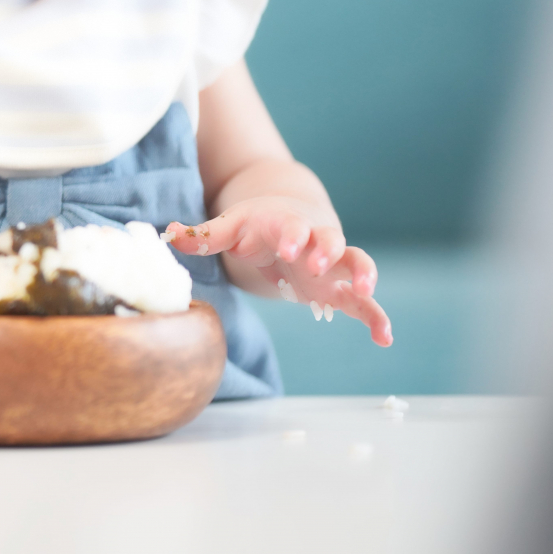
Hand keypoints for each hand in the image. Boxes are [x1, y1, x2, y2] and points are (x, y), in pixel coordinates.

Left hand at [167, 198, 391, 345]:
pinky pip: (364, 303)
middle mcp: (315, 241)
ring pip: (357, 263)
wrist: (291, 215)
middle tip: (317, 263)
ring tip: (367, 290)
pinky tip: (385, 339)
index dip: (291, 234)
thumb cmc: (257, 224)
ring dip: (364, 275)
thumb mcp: (230, 227)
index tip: (287, 246)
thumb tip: (167, 235)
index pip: (291, 225)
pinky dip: (377, 317)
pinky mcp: (341, 289)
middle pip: (330, 239)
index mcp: (285, 223)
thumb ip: (203, 235)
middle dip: (325, 250)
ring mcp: (332, 265)